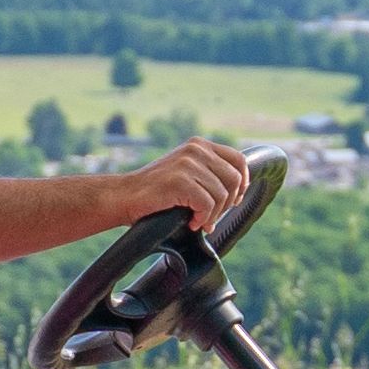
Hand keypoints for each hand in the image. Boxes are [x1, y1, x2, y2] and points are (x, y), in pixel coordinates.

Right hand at [134, 136, 257, 228]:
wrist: (124, 196)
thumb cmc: (156, 191)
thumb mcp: (185, 172)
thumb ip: (207, 172)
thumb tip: (239, 189)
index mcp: (199, 145)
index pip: (238, 159)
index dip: (243, 181)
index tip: (235, 199)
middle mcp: (196, 150)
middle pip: (234, 179)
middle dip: (227, 204)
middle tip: (212, 217)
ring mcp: (187, 164)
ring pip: (221, 195)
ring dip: (212, 215)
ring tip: (198, 221)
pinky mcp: (180, 181)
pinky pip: (207, 205)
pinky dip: (202, 219)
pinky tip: (190, 222)